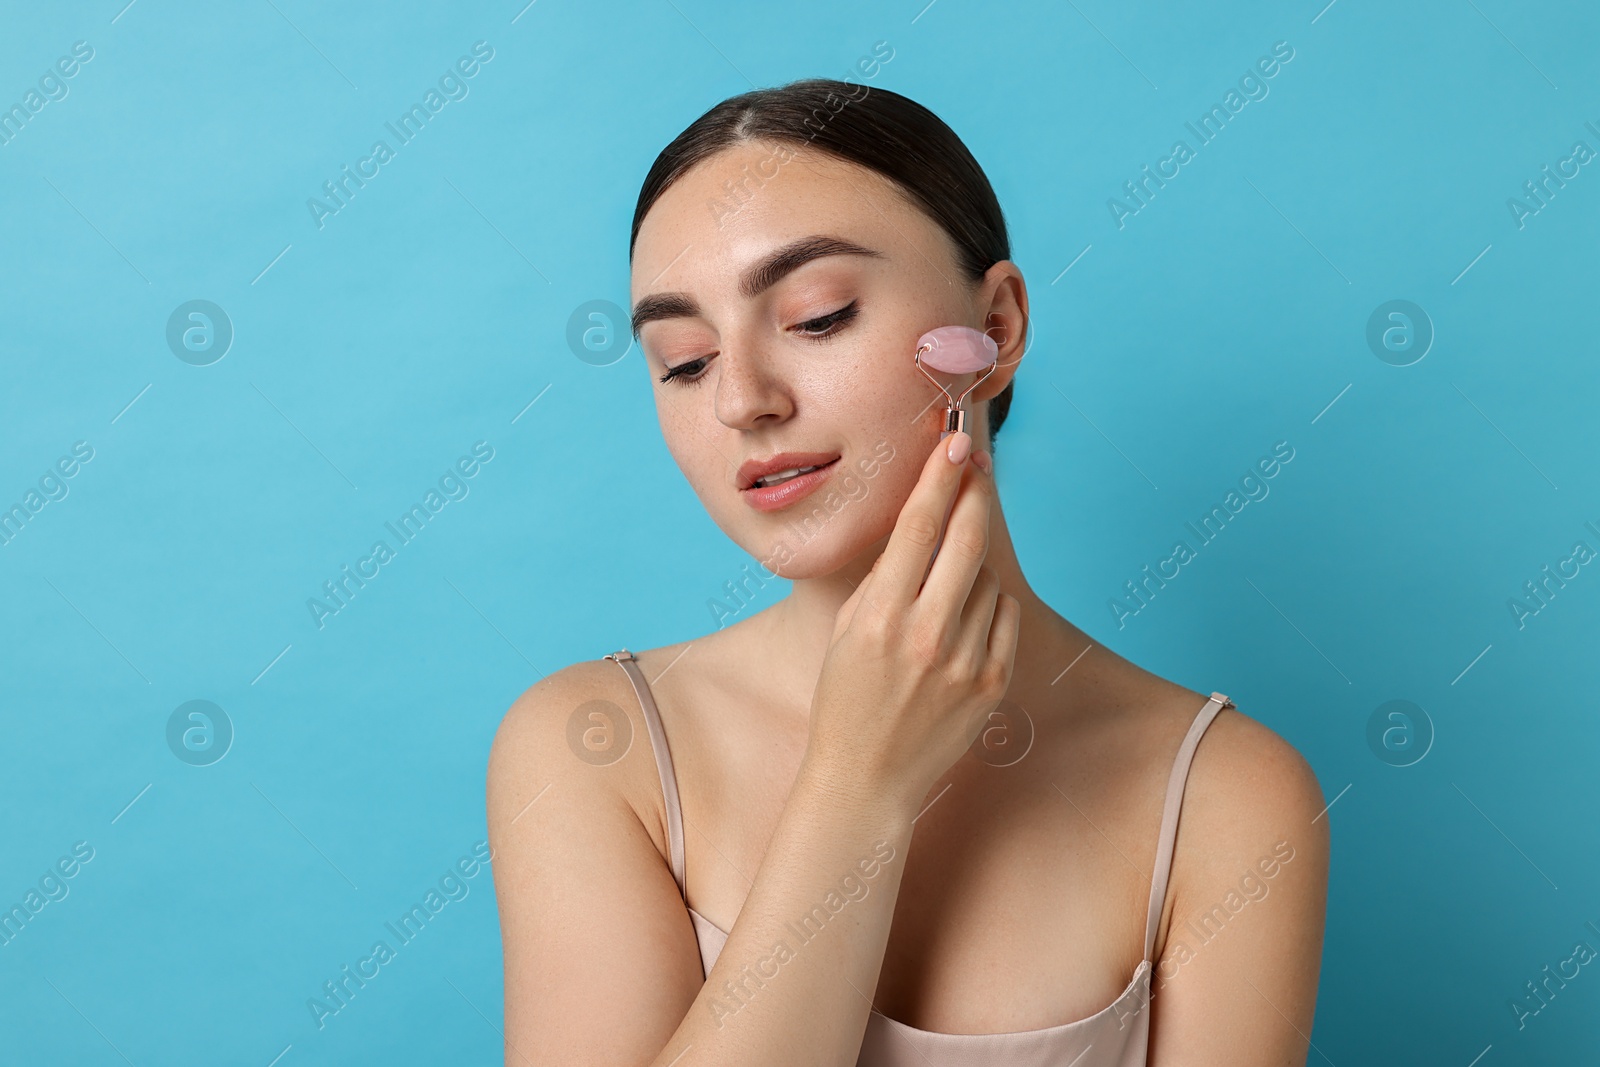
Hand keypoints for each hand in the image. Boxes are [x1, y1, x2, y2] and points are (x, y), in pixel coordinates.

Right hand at [803, 431, 1020, 808]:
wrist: (866, 780)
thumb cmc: (846, 698)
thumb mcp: (848, 630)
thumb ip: (886, 579)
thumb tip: (924, 524)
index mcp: (880, 617)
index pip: (917, 528)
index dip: (938, 478)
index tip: (954, 443)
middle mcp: (926, 636)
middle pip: (967, 540)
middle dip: (975, 493)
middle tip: (976, 465)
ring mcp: (964, 662)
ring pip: (986, 579)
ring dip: (970, 564)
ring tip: (942, 585)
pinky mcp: (991, 684)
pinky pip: (1003, 617)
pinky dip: (987, 604)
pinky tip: (961, 620)